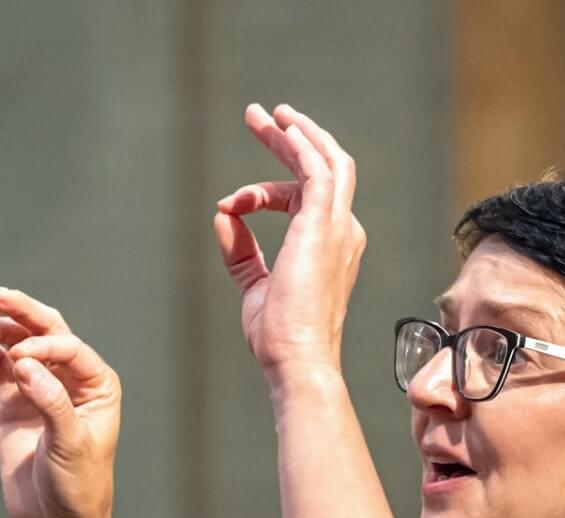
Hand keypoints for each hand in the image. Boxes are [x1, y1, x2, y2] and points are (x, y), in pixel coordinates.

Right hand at [0, 287, 120, 517]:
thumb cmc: (77, 487)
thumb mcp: (69, 446)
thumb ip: (50, 403)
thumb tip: (24, 365)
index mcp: (97, 385)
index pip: (68, 348)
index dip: (43, 347)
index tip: (20, 364)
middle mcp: (71, 380)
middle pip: (46, 332)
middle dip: (22, 313)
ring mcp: (40, 389)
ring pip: (19, 346)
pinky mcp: (14, 404)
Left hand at [213, 103, 367, 377]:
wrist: (296, 357)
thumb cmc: (280, 335)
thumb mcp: (254, 286)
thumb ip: (241, 251)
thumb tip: (223, 215)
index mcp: (331, 246)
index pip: (300, 199)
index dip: (261, 194)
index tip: (229, 204)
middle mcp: (342, 231)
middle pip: (322, 168)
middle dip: (290, 139)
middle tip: (260, 116)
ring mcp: (337, 226)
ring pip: (325, 160)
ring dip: (295, 133)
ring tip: (266, 114)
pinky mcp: (323, 222)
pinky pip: (317, 168)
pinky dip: (300, 144)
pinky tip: (280, 128)